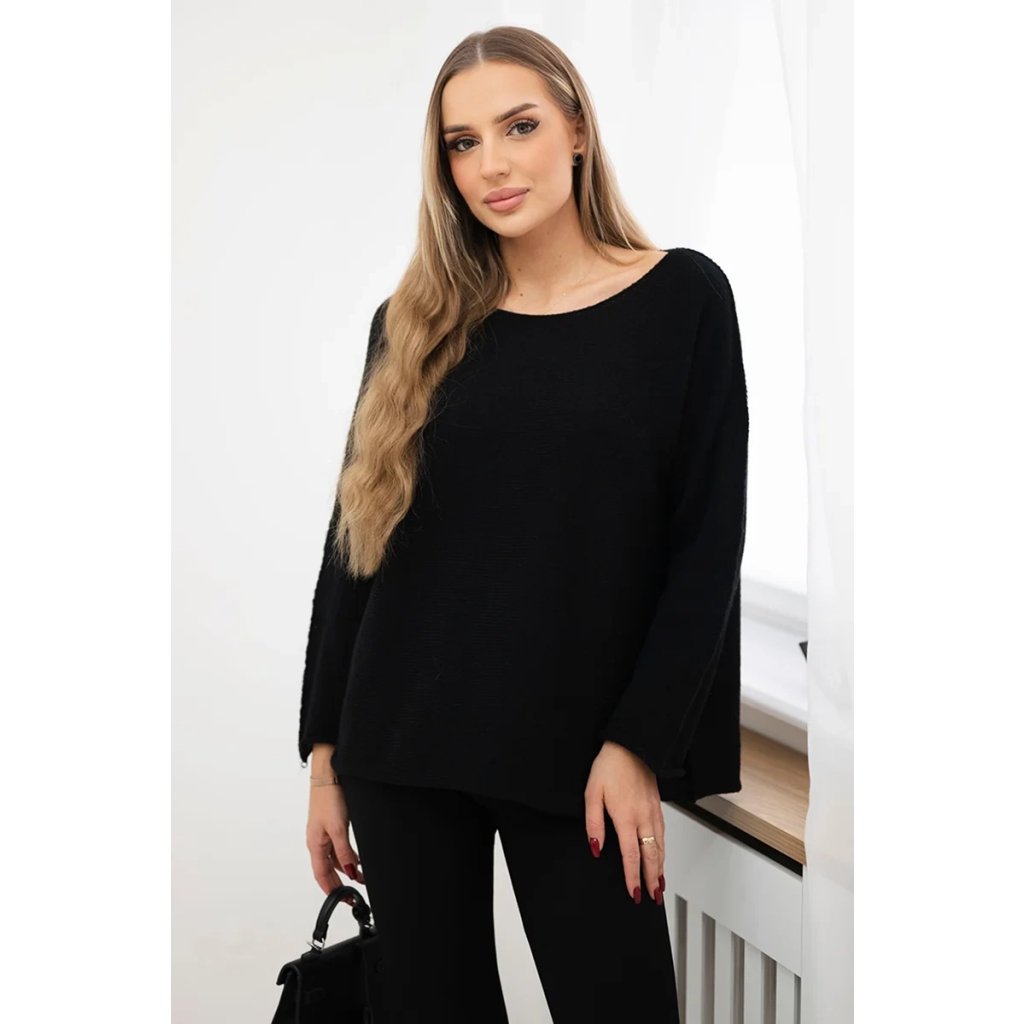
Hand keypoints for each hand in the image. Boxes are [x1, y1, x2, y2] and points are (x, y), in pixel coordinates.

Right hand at [306, 782, 365, 895]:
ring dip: (346, 869)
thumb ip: (344, 852)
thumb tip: (350, 872)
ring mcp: (324, 833)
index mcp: (315, 845)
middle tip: (353, 896)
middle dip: (339, 884)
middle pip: (327, 870)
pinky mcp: (332, 824)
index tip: (343, 901)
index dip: (331, 891)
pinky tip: (358, 859)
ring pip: (334, 859)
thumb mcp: (339, 828)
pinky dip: (348, 856)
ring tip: (361, 878)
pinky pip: (338, 847)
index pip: (321, 876)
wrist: (329, 774)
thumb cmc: (328, 798)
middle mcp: (317, 841)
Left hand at [584, 740, 665, 904]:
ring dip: (660, 868)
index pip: (630, 855)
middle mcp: (643, 817)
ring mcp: (653, 812)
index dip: (632, 877)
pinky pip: (662, 834)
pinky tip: (661, 855)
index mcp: (626, 818)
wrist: (631, 746)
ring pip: (660, 846)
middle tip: (652, 898)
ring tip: (659, 884)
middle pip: (651, 856)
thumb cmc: (609, 767)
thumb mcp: (592, 793)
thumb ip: (594, 824)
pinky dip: (663, 850)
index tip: (633, 893)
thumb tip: (596, 848)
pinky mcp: (657, 805)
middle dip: (652, 880)